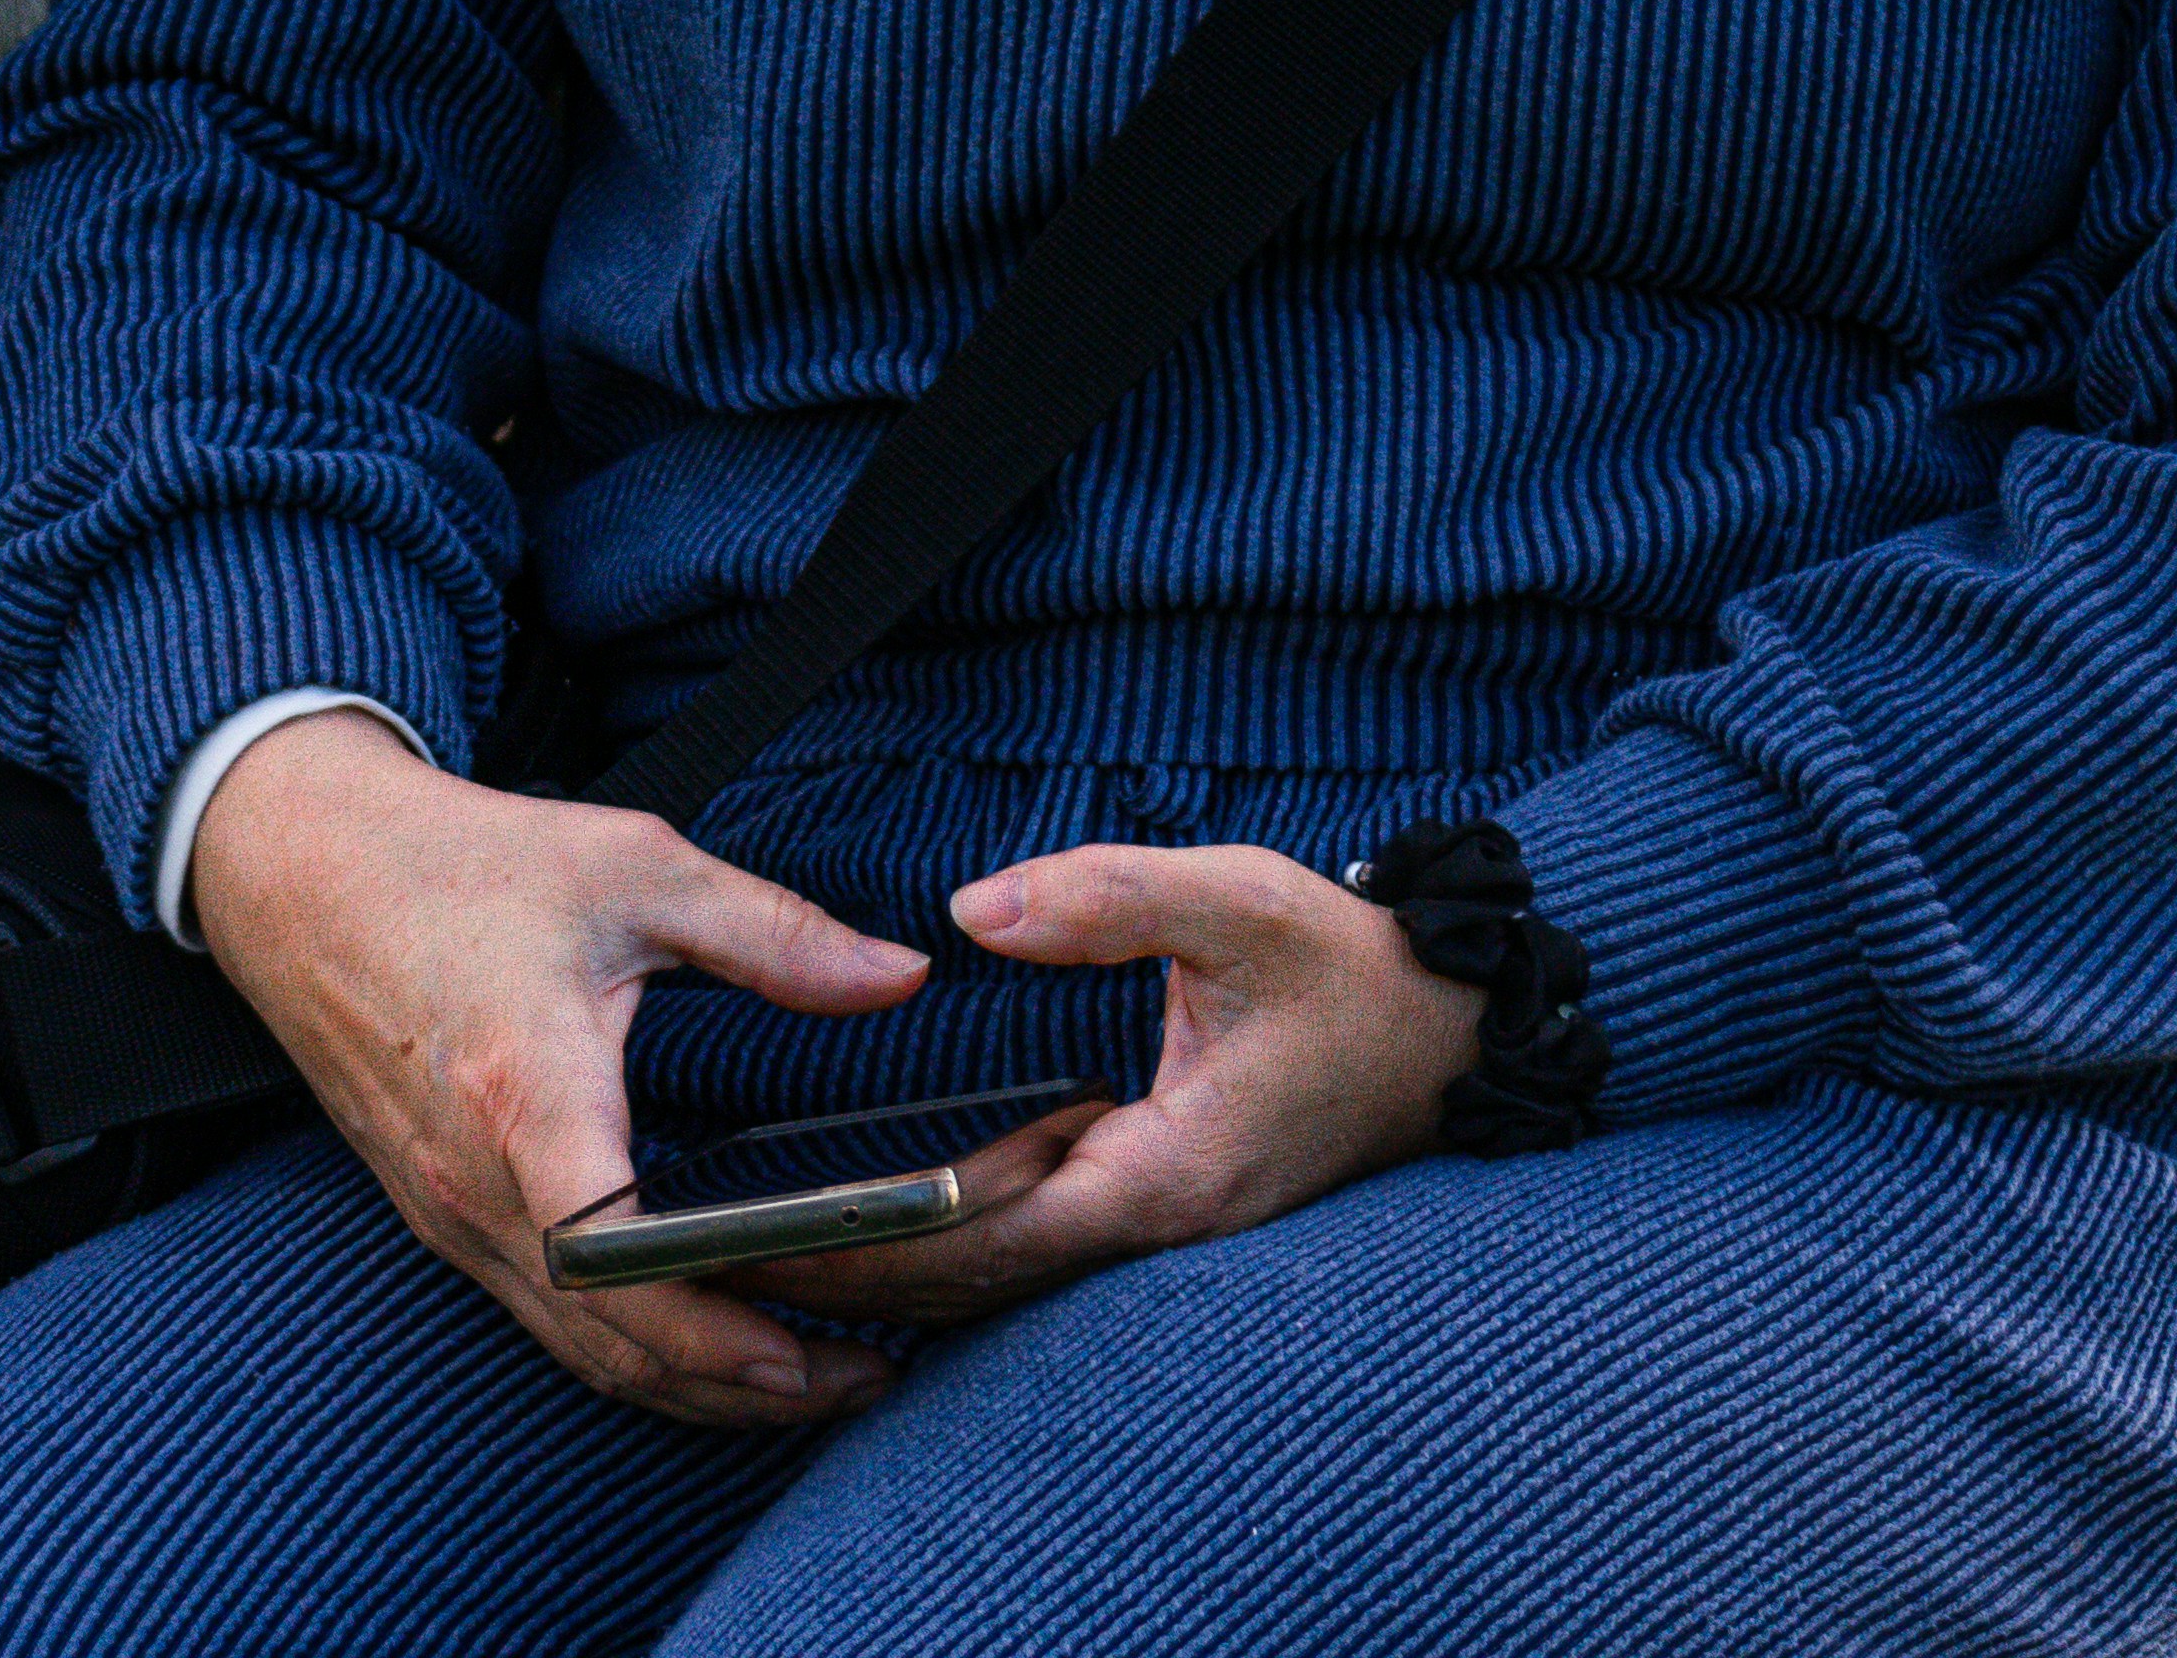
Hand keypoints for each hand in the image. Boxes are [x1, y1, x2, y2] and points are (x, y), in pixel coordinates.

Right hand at [182, 708, 933, 1428]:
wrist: (297, 869)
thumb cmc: (459, 863)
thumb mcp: (630, 865)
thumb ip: (773, 930)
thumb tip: (903, 975)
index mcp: (525, 1090)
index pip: (608, 1249)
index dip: (705, 1314)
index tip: (808, 1335)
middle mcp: (477, 1179)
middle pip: (613, 1336)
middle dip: (743, 1381)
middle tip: (866, 1375)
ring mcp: (449, 1212)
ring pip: (579, 1349)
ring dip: (694, 1387)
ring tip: (811, 1381)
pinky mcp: (439, 1217)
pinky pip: (544, 1320)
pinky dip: (633, 1354)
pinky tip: (703, 1344)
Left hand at [768, 843, 1483, 1332]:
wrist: (1453, 1024)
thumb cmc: (1351, 967)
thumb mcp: (1239, 902)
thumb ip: (1106, 898)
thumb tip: (972, 914)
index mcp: (1170, 1172)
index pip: (994, 1235)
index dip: (880, 1246)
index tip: (774, 1241)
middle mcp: (1158, 1219)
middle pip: (981, 1278)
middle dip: (856, 1276)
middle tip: (723, 1261)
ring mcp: (1160, 1219)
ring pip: (1005, 1272)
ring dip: (895, 1271)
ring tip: (764, 1255)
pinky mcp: (1157, 1197)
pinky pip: (1035, 1240)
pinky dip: (952, 1241)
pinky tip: (877, 1218)